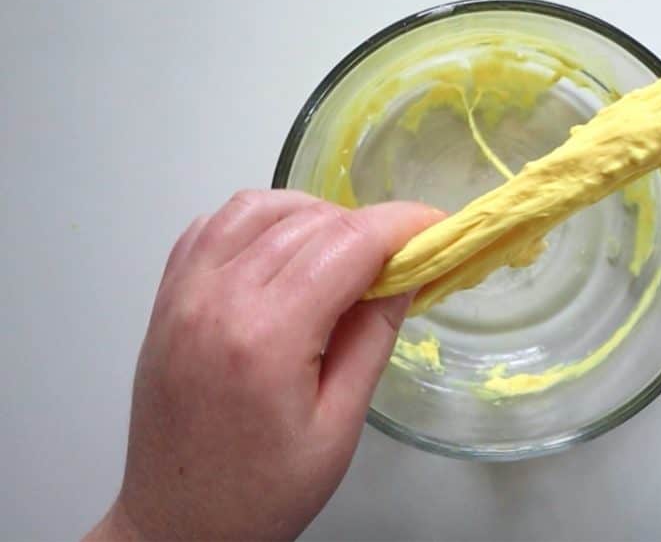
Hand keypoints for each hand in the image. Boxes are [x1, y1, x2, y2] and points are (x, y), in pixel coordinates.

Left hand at [86, 190, 443, 539]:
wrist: (177, 525)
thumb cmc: (263, 492)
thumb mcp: (339, 425)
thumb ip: (373, 337)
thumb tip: (408, 271)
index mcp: (266, 336)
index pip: (348, 244)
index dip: (403, 224)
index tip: (437, 225)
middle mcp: (217, 298)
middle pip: (310, 221)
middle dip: (367, 225)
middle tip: (401, 257)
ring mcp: (184, 293)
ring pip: (259, 207)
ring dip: (313, 214)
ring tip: (344, 253)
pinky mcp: (167, 297)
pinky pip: (213, 225)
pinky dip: (260, 220)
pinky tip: (285, 249)